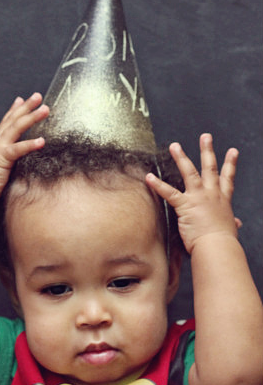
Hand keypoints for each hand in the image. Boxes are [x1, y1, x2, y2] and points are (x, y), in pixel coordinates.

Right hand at [0, 93, 48, 200]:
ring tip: (45, 109)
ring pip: (17, 127)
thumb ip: (4, 159)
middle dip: (27, 106)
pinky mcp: (2, 158)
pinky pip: (18, 149)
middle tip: (38, 95)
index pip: (6, 122)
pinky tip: (42, 141)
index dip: (14, 109)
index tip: (21, 99)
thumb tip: (13, 160)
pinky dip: (30, 144)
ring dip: (32, 117)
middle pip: (14, 119)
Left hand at [145, 133, 238, 254]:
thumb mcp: (229, 228)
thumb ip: (231, 223)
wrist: (218, 248)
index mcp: (222, 200)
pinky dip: (157, 185)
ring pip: (190, 172)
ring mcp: (199, 198)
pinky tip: (148, 177)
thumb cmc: (222, 242)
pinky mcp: (185, 205)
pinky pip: (169, 192)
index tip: (232, 151)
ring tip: (175, 145)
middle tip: (205, 136)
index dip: (230, 164)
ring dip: (181, 158)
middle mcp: (212, 195)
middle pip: (210, 168)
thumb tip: (237, 223)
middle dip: (207, 150)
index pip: (227, 178)